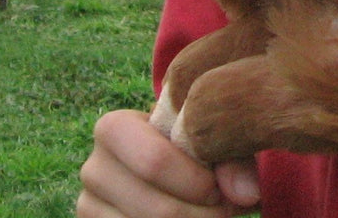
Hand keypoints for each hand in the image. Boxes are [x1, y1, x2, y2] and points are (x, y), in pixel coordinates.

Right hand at [76, 110, 259, 216]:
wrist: (165, 163)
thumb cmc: (192, 145)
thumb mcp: (210, 138)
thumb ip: (233, 158)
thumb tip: (249, 195)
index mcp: (113, 128)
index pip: (155, 163)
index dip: (196, 182)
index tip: (220, 188)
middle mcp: (93, 168)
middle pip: (157, 208)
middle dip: (201, 214)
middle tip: (225, 209)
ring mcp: (88, 205)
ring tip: (214, 214)